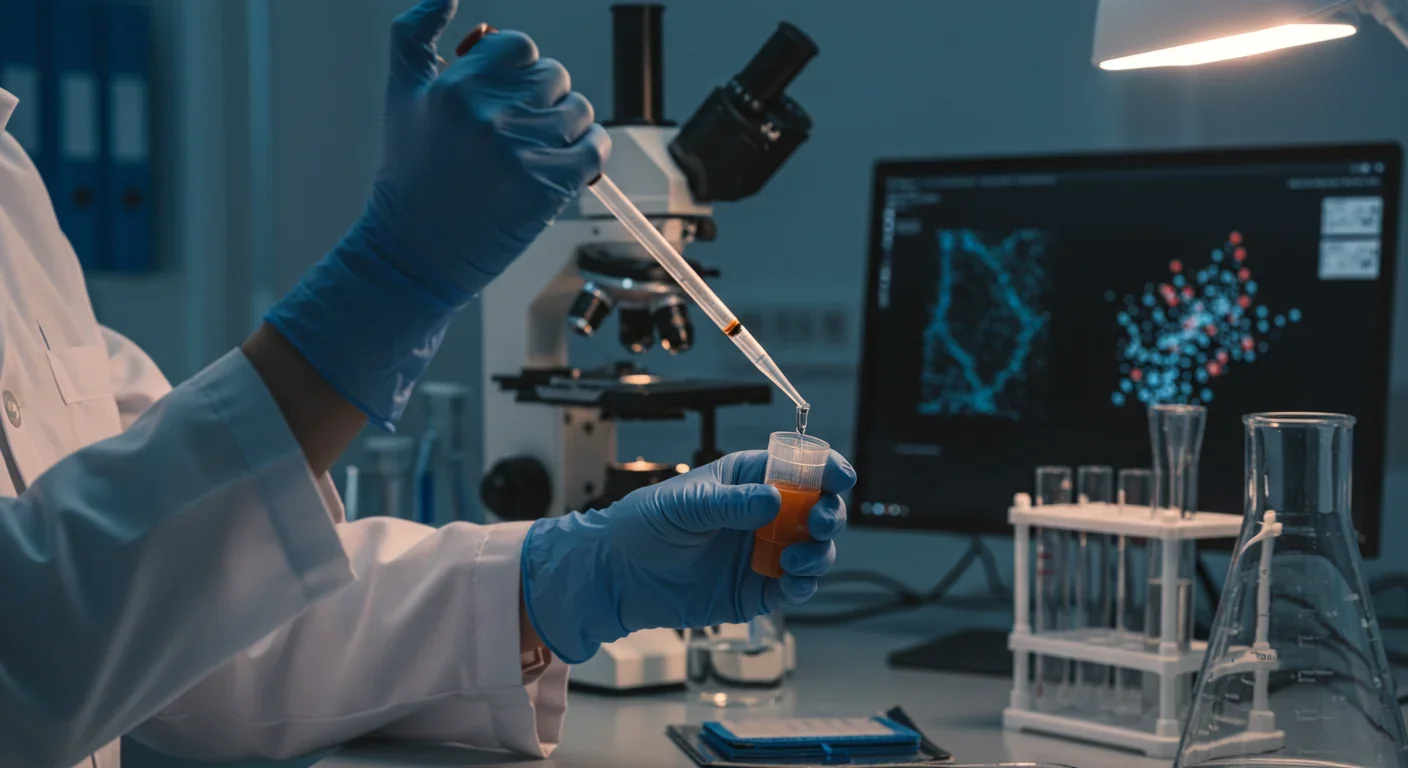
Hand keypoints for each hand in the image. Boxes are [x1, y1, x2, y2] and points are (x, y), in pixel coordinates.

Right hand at [263, 0, 608, 428]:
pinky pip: (595, 148)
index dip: (517, 70)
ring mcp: (521, 150)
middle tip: (516, 132)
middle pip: (554, 74)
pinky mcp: (547, 186)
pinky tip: (563, 168)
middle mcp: (488, 113)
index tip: (505, 98)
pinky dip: (588, 155)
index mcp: (455, 85)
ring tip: (534, 153)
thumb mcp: (401, 97)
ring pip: (578, 109)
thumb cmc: (410, 178)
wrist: (413, 253)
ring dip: (566, 128)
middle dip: (542, 99)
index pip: (519, 46)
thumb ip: (415, 35)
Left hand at [521, 450, 854, 663]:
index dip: (827, 469)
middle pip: (820, 509)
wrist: (618, 575)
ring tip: (794, 559)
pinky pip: (795, 588)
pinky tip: (792, 583)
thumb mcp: (686, 504)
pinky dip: (803, 586)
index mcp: (749, 479)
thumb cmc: (645, 525)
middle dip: (830, 514)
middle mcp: (765, 514)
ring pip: (815, 550)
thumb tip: (774, 499)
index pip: (801, 468)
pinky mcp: (758, 590)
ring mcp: (764, 552)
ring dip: (819, 553)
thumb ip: (731, 503)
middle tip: (819, 523)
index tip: (839, 477)